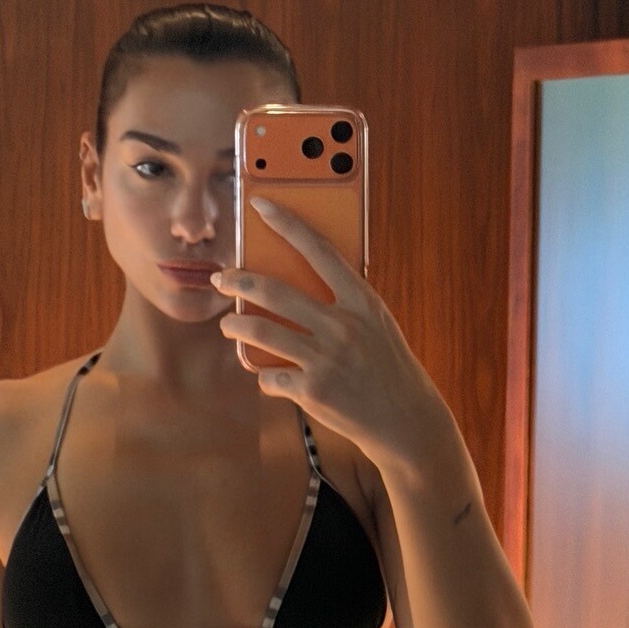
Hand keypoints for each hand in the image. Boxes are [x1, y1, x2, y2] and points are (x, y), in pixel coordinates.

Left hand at [210, 197, 449, 471]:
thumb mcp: (378, 329)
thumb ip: (345, 308)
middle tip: (221, 278)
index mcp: (362, 303)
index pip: (319, 251)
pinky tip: (269, 378)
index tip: (260, 204)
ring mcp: (326, 359)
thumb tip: (296, 292)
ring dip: (236, 325)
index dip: (287, 224)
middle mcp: (342, 326)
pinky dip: (265, 377)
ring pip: (260, 330)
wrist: (407, 423)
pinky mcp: (312, 391)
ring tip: (229, 324)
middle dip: (238, 280)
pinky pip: (270, 377)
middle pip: (274, 291)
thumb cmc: (389, 372)